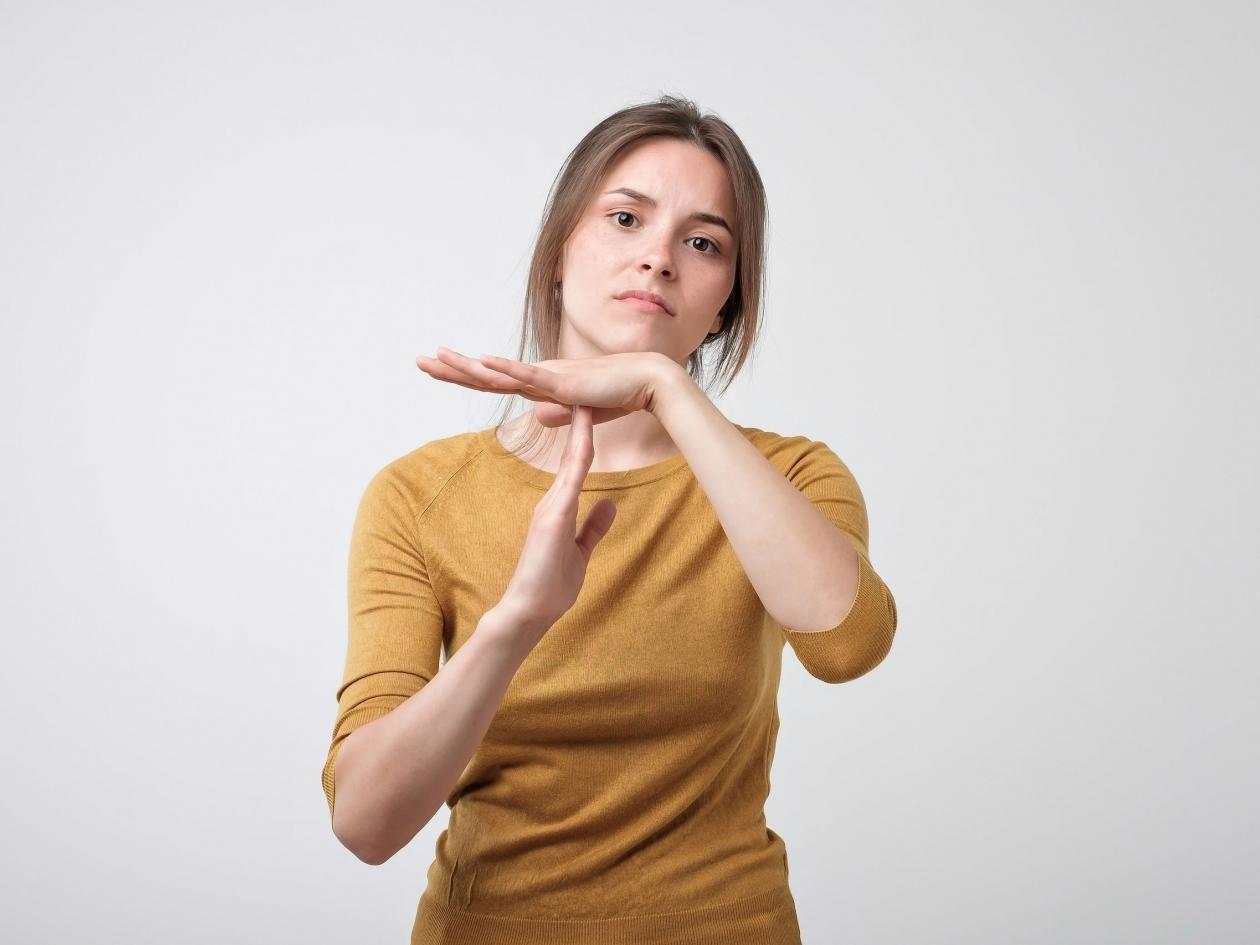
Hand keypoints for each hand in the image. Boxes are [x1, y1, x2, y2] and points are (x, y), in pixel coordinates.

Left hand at [416, 347, 675, 426]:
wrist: (646, 384)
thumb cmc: (618, 395)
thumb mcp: (579, 412)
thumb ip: (559, 412)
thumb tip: (539, 415)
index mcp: (540, 384)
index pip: (494, 381)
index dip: (465, 376)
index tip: (438, 370)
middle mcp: (538, 375)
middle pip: (487, 373)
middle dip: (452, 368)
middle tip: (419, 360)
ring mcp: (548, 377)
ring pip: (499, 372)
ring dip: (467, 365)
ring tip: (437, 356)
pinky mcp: (563, 383)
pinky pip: (528, 375)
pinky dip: (504, 368)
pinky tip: (483, 361)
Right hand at [495, 404, 616, 643]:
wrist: (527, 612)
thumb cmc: (550, 587)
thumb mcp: (580, 552)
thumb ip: (593, 526)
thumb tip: (611, 504)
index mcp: (560, 506)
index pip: (578, 461)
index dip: (588, 433)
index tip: (598, 406)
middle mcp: (554, 499)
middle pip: (574, 449)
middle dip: (582, 417)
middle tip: (592, 383)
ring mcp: (552, 505)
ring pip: (572, 455)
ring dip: (581, 423)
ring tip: (589, 390)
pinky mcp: (552, 515)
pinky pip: (570, 475)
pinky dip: (579, 448)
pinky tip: (587, 427)